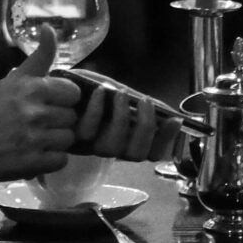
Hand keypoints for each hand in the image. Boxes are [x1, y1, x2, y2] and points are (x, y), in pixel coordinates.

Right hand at [0, 26, 83, 204]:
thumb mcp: (12, 80)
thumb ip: (39, 57)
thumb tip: (50, 27)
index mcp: (31, 88)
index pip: (73, 92)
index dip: (64, 100)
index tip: (49, 105)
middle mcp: (34, 111)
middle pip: (72, 117)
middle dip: (59, 122)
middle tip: (38, 125)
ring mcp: (34, 138)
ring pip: (69, 139)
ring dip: (56, 142)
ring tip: (37, 140)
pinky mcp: (33, 162)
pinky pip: (61, 160)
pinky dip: (51, 160)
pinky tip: (35, 154)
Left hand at [69, 77, 186, 163]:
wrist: (68, 87)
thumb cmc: (102, 93)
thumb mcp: (128, 96)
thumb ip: (147, 107)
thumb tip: (170, 114)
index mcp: (131, 140)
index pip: (154, 152)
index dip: (166, 140)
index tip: (174, 118)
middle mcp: (115, 148)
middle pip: (136, 154)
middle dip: (145, 127)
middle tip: (145, 100)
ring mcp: (94, 146)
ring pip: (111, 148)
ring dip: (120, 118)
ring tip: (121, 92)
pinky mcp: (74, 138)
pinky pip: (88, 131)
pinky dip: (96, 109)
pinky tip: (100, 90)